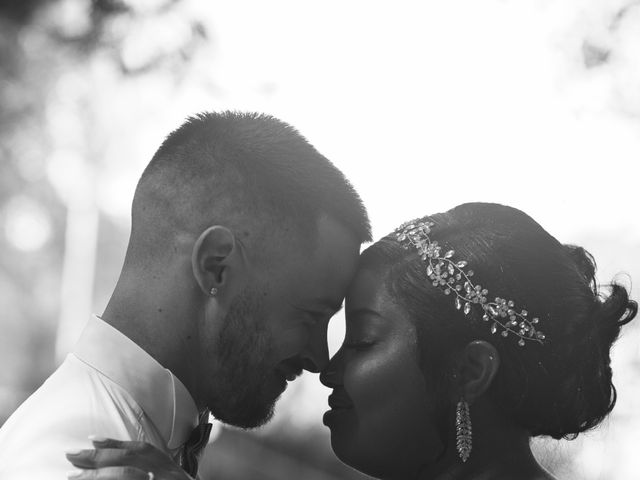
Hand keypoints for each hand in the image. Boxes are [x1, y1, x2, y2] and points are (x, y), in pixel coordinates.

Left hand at [66, 437, 192, 479]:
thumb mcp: (168, 474)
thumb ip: (149, 466)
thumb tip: (115, 458)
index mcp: (168, 466)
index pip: (141, 450)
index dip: (116, 443)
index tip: (91, 438)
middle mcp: (164, 475)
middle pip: (129, 464)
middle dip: (99, 459)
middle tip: (71, 455)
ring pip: (125, 477)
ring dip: (98, 478)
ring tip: (73, 476)